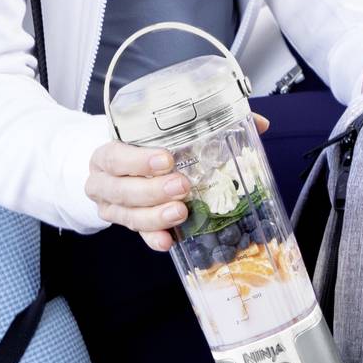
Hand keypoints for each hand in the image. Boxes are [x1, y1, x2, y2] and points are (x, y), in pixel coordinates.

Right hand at [89, 110, 269, 253]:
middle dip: (152, 190)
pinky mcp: (125, 223)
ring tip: (181, 212)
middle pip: (121, 189)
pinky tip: (168, 240)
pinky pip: (138, 234)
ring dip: (155, 216)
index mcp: (110, 152)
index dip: (138, 160)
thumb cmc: (144, 147)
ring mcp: (112, 205)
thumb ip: (206, 122)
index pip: (115, 155)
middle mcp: (104, 180)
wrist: (118, 168)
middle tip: (182, 187)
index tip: (166, 160)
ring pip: (128, 214)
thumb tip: (258, 123)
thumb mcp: (163, 132)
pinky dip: (153, 237)